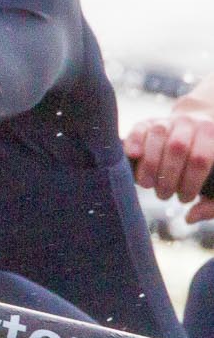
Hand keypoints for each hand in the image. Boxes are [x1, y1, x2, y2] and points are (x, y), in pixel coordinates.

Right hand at [125, 106, 213, 220]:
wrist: (195, 127)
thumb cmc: (207, 162)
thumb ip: (211, 203)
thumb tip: (189, 217)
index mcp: (212, 135)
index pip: (200, 159)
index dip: (190, 182)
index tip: (185, 199)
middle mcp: (191, 123)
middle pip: (177, 148)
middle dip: (167, 176)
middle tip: (164, 195)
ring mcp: (168, 121)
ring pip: (157, 137)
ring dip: (149, 165)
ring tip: (148, 185)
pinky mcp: (147, 122)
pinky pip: (139, 129)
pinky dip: (134, 142)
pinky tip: (133, 156)